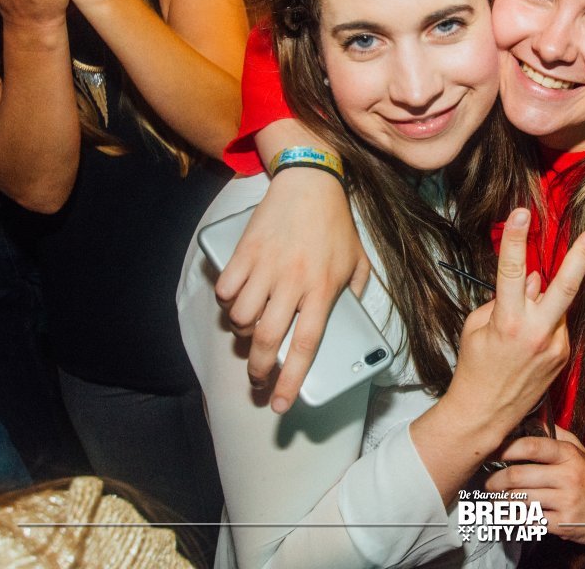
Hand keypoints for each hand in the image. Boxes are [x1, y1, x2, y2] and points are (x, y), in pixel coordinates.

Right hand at [215, 168, 369, 413]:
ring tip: (248, 330)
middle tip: (256, 378)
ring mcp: (266, 267)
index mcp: (323, 290)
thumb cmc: (336, 223)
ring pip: (239, 318)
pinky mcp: (244, 251)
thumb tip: (351, 318)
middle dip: (257, 369)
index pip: (305, 346)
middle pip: (266, 340)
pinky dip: (226, 301)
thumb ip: (357, 293)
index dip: (291, 380)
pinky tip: (235, 299)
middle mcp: (293, 283)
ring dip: (240, 332)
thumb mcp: (359, 260)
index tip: (279, 404)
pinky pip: (225, 289)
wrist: (310, 181)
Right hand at [442, 209, 584, 442]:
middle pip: (566, 285)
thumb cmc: (474, 368)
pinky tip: (524, 343)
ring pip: (556, 304)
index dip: (516, 238)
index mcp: (508, 322)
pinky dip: (543, 320)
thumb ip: (506, 299)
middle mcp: (537, 332)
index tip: (521, 213)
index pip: (512, 270)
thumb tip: (533, 279)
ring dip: (542, 302)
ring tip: (516, 332)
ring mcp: (555, 346)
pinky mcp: (563, 356)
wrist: (485, 415)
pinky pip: (556, 323)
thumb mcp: (477, 327)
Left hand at [485, 426, 584, 544]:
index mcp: (568, 455)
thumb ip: (555, 435)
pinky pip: (529, 521)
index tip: (491, 453)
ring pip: (520, 500)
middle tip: (488, 483)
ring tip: (494, 499)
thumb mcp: (579, 450)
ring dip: (501, 501)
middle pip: (518, 477)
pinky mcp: (563, 524)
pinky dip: (515, 519)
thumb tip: (531, 420)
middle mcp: (567, 477)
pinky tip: (509, 515)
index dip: (506, 449)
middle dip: (495, 481)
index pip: (531, 447)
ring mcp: (565, 502)